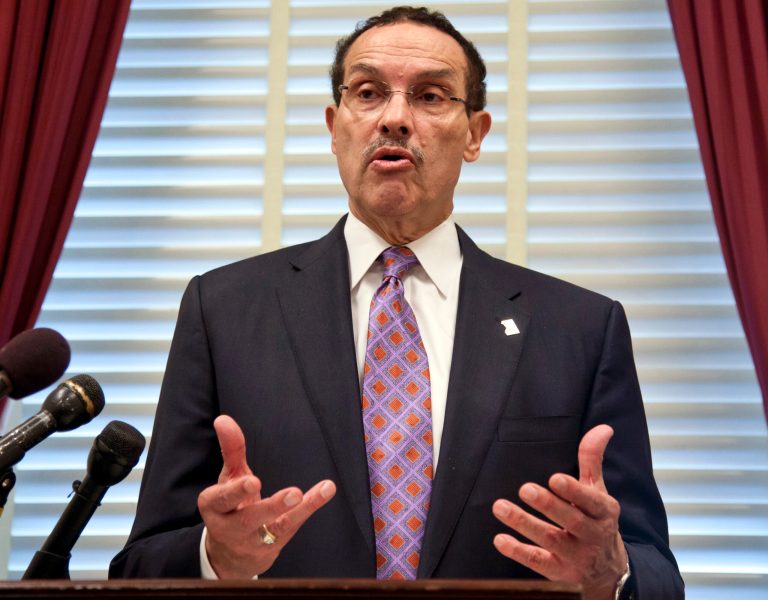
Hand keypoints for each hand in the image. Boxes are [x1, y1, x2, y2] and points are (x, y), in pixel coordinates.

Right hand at [197, 415, 335, 578]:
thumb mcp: (228, 477)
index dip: (235, 492)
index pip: (220, 499)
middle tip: (280, 491)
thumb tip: (223, 419)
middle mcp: (231, 527)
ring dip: (287, 509)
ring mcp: (254, 539)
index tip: (252, 481)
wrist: (231, 554)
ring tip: (299, 493)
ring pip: (272, 526)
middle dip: (264, 506)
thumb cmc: (230, 505)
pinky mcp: (275, 543)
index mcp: (214, 507)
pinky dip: (310, 506)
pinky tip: (325, 490)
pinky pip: (293, 524)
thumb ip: (231, 449)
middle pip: (246, 518)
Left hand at [492, 425, 627, 599]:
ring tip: (500, 507)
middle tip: (525, 489)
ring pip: (550, 540)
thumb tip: (603, 428)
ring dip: (525, 524)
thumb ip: (592, 460)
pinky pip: (538, 563)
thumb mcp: (597, 491)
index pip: (591, 501)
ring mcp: (576, 556)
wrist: (608, 570)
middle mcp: (592, 535)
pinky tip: (500, 539)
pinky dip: (518, 552)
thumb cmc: (596, 520)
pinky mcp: (559, 572)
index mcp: (603, 512)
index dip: (574, 491)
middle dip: (548, 505)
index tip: (555, 478)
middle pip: (571, 520)